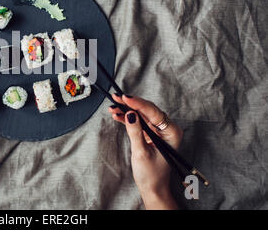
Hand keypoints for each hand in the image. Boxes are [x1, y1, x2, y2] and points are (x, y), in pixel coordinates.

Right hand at [108, 94, 182, 209]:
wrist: (152, 187)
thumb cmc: (151, 174)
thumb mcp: (141, 153)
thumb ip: (135, 132)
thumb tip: (129, 114)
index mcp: (171, 132)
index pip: (154, 112)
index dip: (138, 103)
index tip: (125, 98)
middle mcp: (167, 129)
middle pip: (147, 110)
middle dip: (130, 104)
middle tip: (116, 97)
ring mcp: (158, 130)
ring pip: (141, 114)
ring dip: (126, 110)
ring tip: (113, 107)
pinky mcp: (150, 133)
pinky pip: (138, 121)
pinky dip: (127, 118)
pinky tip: (117, 115)